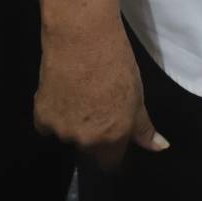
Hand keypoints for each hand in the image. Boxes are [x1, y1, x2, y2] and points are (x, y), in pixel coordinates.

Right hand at [32, 21, 167, 169]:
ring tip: (77, 93)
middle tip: (94, 106)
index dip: (111, 151)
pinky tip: (59, 91)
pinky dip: (51, 113)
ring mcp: (62, 131)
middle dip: (91, 135)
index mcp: (114, 137)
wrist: (82, 36)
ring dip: (70, 123)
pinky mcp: (41, 117)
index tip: (110, 136)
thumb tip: (160, 147)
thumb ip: (144, 128)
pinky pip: (46, 125)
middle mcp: (87, 141)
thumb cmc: (116, 62)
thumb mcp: (137, 95)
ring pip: (67, 135)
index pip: (110, 164)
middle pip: (88, 149)